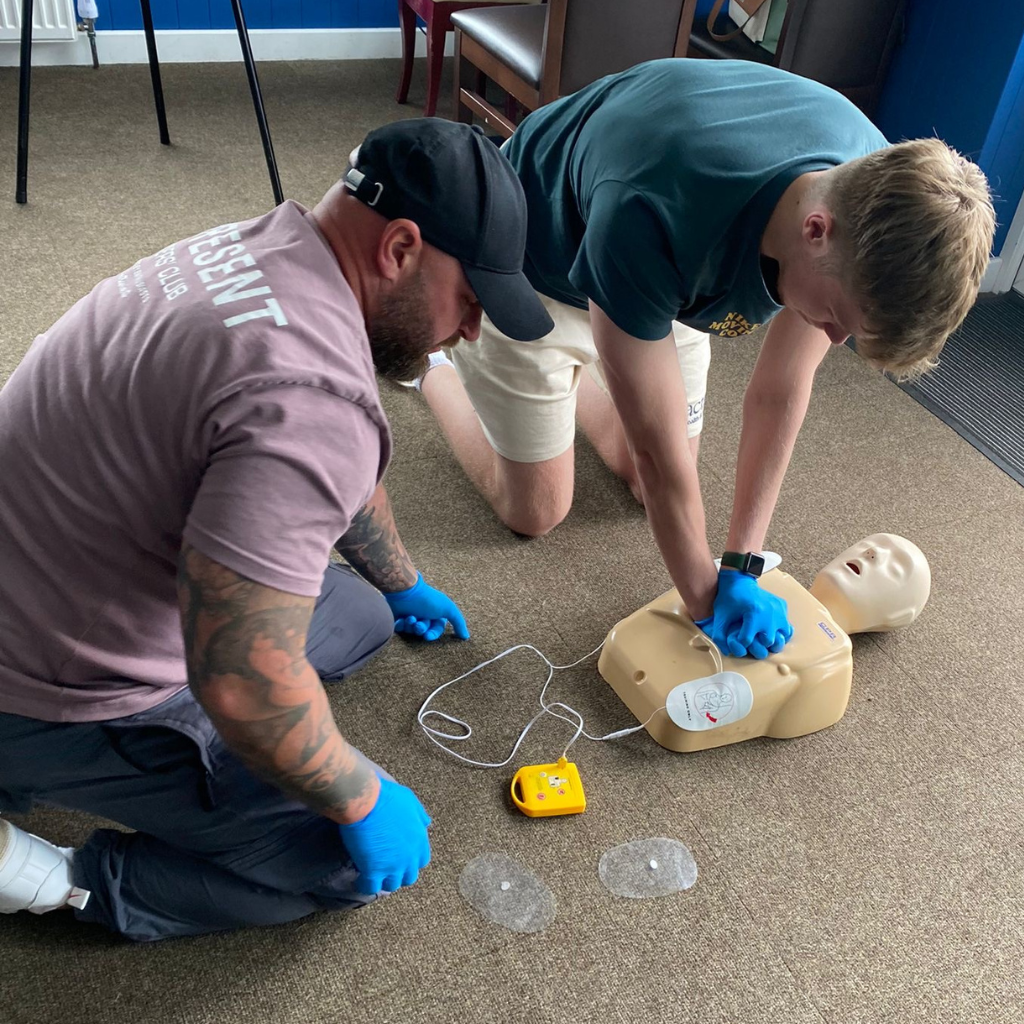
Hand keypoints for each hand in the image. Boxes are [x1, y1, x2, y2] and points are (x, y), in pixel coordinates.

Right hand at [338, 777, 431, 894]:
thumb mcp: (410, 802)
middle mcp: (409, 857)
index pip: (421, 861)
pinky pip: (370, 888)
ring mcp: (392, 866)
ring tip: (374, 876)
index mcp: (419, 841)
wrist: (367, 801)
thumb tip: (426, 824)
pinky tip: (359, 880)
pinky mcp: (373, 870)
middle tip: (388, 869)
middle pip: (408, 877)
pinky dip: (365, 886)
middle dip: (399, 874)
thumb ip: (419, 815)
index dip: (411, 861)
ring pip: (391, 885)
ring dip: (383, 881)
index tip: (402, 858)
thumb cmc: (387, 797)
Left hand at [382, 573, 469, 640]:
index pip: (436, 629)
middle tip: (418, 625)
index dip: (433, 634)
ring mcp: (409, 614)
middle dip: (421, 629)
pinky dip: (401, 625)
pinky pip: (399, 627)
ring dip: (411, 626)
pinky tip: (402, 619)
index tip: (427, 636)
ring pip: (411, 630)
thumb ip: (458, 622)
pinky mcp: (397, 616)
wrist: (405, 591)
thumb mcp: (448, 608)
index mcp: (435, 612)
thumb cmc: (428, 599)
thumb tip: (466, 636)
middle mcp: (423, 613)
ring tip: (410, 618)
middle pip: (423, 630)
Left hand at [697, 569, 792, 659]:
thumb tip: (726, 651)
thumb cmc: (729, 598)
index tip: (737, 635)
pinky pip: (786, 627)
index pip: (747, 641)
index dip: (739, 641)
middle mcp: (770, 613)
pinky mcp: (783, 606)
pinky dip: (779, 631)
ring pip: (781, 637)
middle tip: (750, 636)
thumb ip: (719, 635)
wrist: (739, 580)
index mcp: (754, 614)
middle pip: (767, 642)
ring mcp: (779, 610)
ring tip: (760, 634)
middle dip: (757, 642)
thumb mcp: (720, 616)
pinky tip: (769, 629)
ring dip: (771, 639)